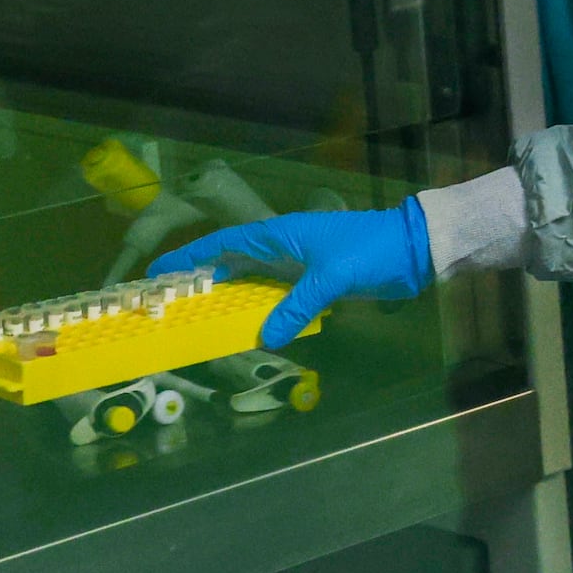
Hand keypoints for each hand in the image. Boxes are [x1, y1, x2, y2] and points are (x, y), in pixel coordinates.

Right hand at [158, 203, 432, 348]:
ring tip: (200, 318)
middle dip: (203, 279)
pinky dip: (261, 308)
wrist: (414, 249)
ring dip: (230, 296)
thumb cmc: (371, 252)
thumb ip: (297, 306)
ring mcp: (299, 263)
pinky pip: (277, 294)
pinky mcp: (314, 280)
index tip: (158, 271)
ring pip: (254, 280)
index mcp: (280, 234)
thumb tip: (265, 338)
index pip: (224, 243)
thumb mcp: (332, 278)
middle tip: (171, 303)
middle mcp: (283, 246)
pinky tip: (249, 327)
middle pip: (232, 261)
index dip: (190, 255)